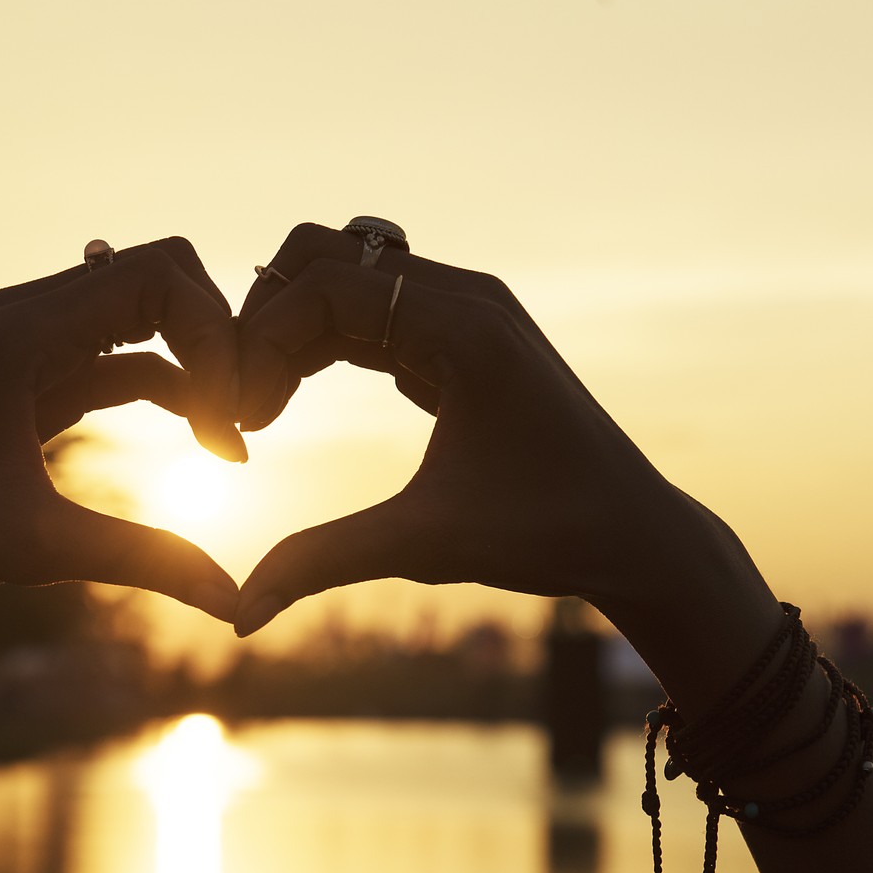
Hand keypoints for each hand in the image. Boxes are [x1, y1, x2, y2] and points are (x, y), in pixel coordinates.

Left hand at [0, 238, 244, 620]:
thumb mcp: (37, 545)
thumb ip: (144, 560)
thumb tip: (235, 601)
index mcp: (26, 328)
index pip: (160, 274)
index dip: (216, 333)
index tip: (231, 419)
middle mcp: (30, 316)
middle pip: (160, 281)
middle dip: (216, 341)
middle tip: (242, 423)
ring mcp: (29, 343)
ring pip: (143, 320)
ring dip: (196, 368)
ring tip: (230, 444)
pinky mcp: (30, 378)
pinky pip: (118, 360)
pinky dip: (167, 387)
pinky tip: (202, 441)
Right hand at [231, 223, 739, 636]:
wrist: (634, 534)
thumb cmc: (546, 535)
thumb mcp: (424, 545)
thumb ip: (322, 563)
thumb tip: (239, 617)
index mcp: (465, 327)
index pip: (327, 287)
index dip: (263, 344)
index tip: (241, 422)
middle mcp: (467, 296)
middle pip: (325, 256)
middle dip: (265, 321)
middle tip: (240, 404)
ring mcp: (467, 309)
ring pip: (343, 276)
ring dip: (289, 330)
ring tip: (260, 409)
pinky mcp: (461, 335)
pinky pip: (369, 309)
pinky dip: (321, 342)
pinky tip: (290, 401)